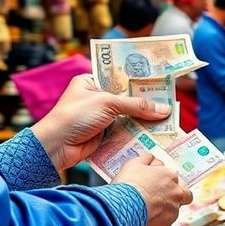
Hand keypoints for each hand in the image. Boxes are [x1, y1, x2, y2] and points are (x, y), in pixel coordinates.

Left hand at [31, 75, 172, 169]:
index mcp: (91, 82)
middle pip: (127, 99)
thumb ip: (137, 105)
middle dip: (146, 104)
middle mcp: (96, 98)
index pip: (120, 78)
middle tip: (169, 104)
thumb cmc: (75, 116)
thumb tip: (164, 110)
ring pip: (127, 117)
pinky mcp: (103, 135)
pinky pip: (124, 132)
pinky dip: (137, 133)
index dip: (139, 81)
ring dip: (143, 120)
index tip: (160, 83)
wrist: (55, 147)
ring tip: (167, 121)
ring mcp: (100, 118)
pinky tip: (154, 134)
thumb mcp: (107, 103)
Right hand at [114, 154, 191, 225]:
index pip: (173, 177)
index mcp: (170, 176)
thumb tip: (152, 158)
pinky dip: (155, 224)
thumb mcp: (134, 164)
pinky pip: (163, 225)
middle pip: (186, 195)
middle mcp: (176, 194)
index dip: (163, 182)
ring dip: (164, 211)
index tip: (154, 186)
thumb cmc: (128, 185)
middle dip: (178, 197)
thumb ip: (147, 159)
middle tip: (161, 199)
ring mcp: (172, 211)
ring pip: (173, 212)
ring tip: (147, 212)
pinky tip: (143, 221)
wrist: (123, 208)